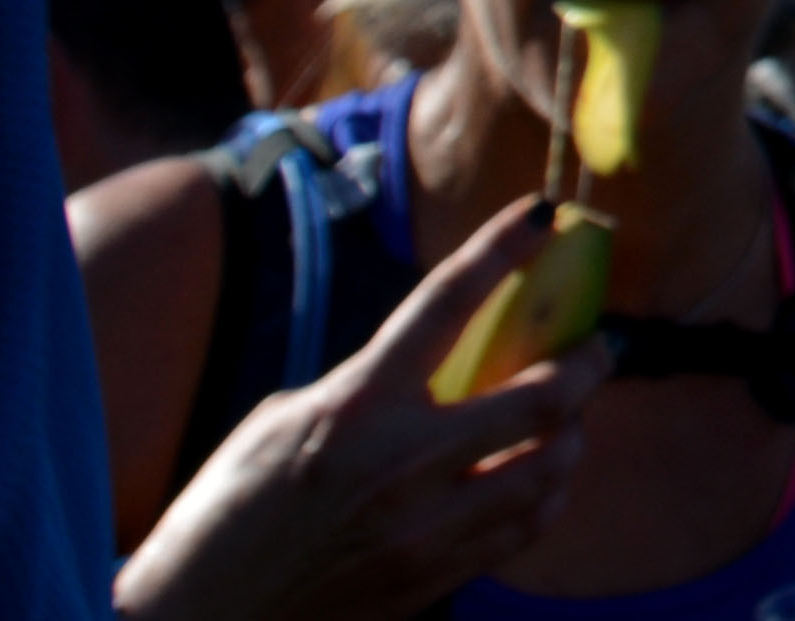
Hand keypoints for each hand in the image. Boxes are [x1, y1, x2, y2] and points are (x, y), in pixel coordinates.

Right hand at [119, 197, 611, 619]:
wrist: (199, 615)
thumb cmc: (226, 510)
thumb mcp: (282, 422)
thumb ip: (366, 390)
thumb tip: (436, 369)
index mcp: (354, 406)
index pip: (443, 304)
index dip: (499, 249)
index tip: (539, 213)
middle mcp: (400, 464)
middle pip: (542, 399)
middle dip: (586, 363)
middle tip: (595, 347)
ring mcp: (424, 529)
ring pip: (549, 469)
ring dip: (572, 434)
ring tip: (567, 419)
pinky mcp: (434, 578)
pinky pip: (524, 527)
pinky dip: (545, 494)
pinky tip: (538, 479)